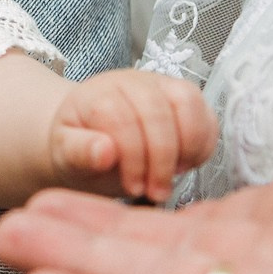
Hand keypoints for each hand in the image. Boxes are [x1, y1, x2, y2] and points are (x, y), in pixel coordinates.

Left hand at [50, 68, 214, 202]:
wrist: (91, 136)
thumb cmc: (80, 147)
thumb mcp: (66, 156)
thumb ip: (79, 152)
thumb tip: (104, 152)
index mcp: (97, 94)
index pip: (120, 117)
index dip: (132, 156)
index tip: (132, 187)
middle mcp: (131, 82)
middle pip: (157, 110)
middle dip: (161, 158)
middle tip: (156, 191)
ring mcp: (161, 85)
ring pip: (188, 102)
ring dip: (187, 146)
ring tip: (173, 176)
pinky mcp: (185, 97)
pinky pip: (206, 113)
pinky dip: (203, 143)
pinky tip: (185, 165)